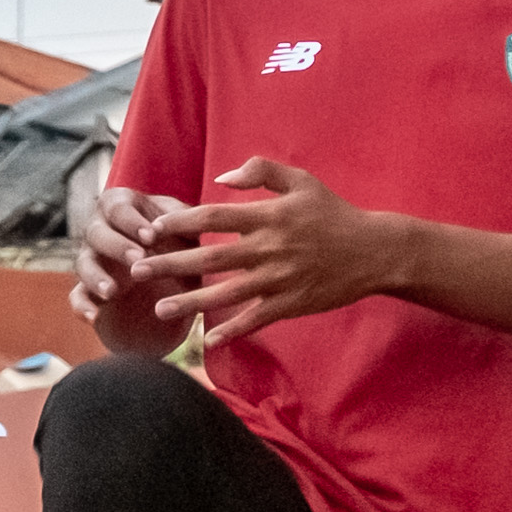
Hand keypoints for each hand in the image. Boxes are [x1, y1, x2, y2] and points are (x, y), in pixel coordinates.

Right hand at [75, 186, 207, 357]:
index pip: (117, 206)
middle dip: (117, 246)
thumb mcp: (188, 233)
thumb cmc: (181, 244)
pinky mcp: (89, 291)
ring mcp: (93, 261)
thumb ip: (188, 224)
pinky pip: (77, 298)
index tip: (151, 236)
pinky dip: (82, 307)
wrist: (173, 285)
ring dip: (95, 276)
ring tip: (112, 291)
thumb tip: (191, 223)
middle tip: (139, 259)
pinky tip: (94, 317)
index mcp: (123, 209)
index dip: (131, 220)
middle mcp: (101, 230)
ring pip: (83, 264)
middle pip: (96, 232)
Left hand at [142, 158, 414, 348]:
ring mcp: (280, 280)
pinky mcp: (292, 303)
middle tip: (136, 271)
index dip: (179, 223)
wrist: (375, 252)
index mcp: (268, 217)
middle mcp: (269, 249)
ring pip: (226, 293)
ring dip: (191, 303)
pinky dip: (232, 330)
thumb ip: (261, 171)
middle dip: (170, 265)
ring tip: (160, 309)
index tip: (151, 229)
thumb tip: (221, 179)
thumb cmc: (335, 213)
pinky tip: (208, 340)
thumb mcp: (302, 180)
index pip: (213, 218)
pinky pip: (255, 319)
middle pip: (209, 258)